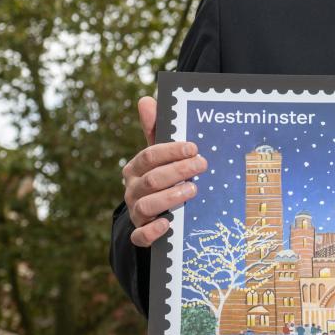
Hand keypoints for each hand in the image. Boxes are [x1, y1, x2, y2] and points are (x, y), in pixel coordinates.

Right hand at [121, 95, 207, 247]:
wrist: (154, 214)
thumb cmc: (161, 176)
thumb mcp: (159, 154)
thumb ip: (155, 130)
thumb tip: (146, 99)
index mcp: (136, 168)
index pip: (149, 156)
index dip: (171, 151)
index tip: (194, 147)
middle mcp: (132, 189)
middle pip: (151, 179)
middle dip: (178, 171)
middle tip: (202, 165)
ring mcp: (136, 212)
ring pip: (147, 205)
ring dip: (170, 197)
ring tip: (193, 189)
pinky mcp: (141, 233)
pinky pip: (141, 235)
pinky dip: (153, 231)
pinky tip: (168, 223)